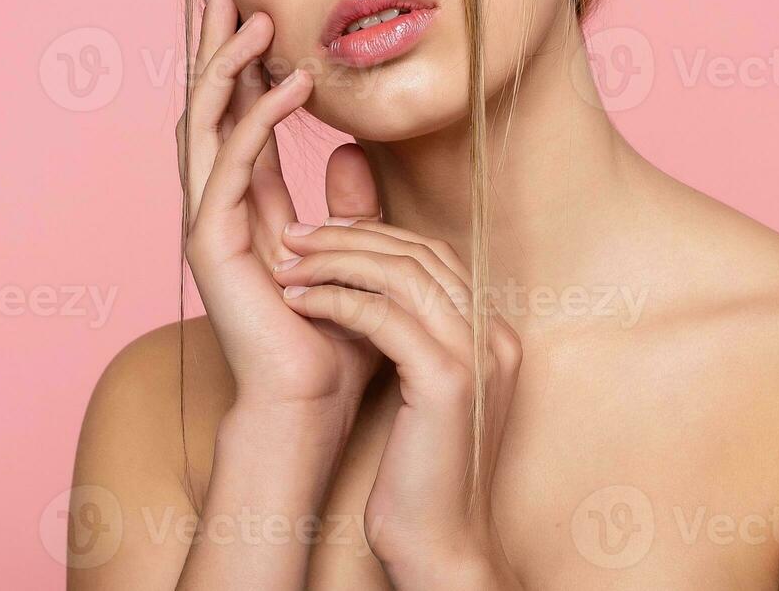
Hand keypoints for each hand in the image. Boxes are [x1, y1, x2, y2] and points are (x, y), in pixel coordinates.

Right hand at [176, 0, 382, 427]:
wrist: (313, 400)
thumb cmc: (335, 332)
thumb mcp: (353, 247)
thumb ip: (347, 199)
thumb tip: (353, 149)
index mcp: (248, 200)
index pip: (238, 111)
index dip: (243, 57)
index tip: (253, 2)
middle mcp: (219, 201)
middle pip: (208, 102)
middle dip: (212, 39)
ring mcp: (209, 218)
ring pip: (207, 120)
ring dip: (228, 62)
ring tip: (253, 13)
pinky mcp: (212, 239)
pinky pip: (234, 160)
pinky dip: (261, 116)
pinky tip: (294, 81)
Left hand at [274, 218, 524, 588]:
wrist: (439, 543)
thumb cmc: (420, 476)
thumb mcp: (421, 391)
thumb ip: (411, 338)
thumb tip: (366, 290)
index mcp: (492, 331)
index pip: (431, 254)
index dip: (372, 235)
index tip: (318, 236)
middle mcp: (494, 332)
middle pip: (417, 252)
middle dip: (346, 236)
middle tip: (291, 234)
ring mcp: (478, 352)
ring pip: (399, 273)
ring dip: (333, 261)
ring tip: (284, 264)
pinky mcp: (448, 378)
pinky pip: (382, 315)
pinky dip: (334, 300)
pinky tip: (297, 301)